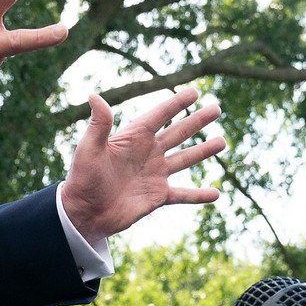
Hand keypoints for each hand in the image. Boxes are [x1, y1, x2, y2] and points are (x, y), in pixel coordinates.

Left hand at [59, 87, 225, 239]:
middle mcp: (147, 153)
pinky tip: (216, 194)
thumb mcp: (89, 149)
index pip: (159, 116)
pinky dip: (199, 195)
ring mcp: (154, 175)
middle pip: (178, 133)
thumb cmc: (82, 178)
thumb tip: (94, 96)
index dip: (176, 104)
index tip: (194, 92)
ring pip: (185, 159)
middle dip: (197, 121)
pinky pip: (183, 194)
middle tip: (216, 109)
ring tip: (222, 141)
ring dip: (203, 151)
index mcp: (133, 138)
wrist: (84, 213)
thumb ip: (98, 124)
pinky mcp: (157, 196)